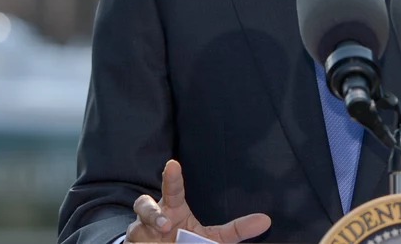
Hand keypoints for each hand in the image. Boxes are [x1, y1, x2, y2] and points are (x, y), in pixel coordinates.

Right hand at [126, 159, 271, 242]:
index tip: (173, 164)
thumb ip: (236, 230)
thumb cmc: (186, 239)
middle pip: (143, 204)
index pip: (172, 189)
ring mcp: (139, 233)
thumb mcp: (212, 238)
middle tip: (167, 224)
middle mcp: (152, 217)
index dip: (171, 176)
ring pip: (135, 228)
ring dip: (147, 234)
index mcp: (172, 208)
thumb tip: (265, 220)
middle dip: (150, 211)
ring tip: (163, 234)